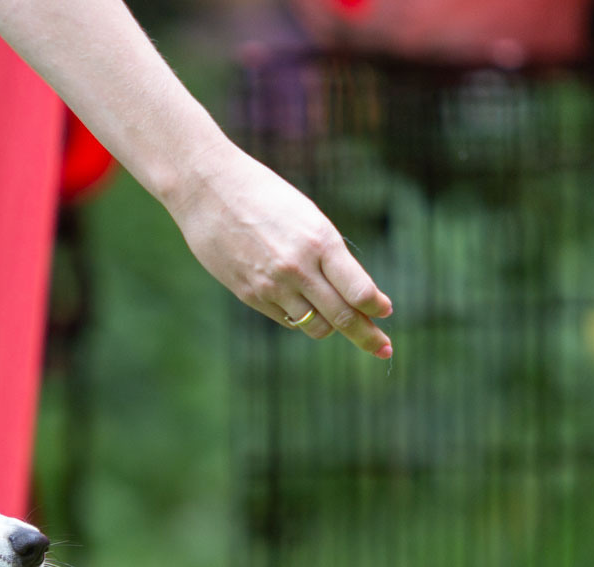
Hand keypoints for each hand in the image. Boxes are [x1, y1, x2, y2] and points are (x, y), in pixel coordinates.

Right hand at [165, 141, 392, 358]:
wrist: (208, 190)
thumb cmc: (264, 197)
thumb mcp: (307, 217)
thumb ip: (329, 255)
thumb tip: (354, 294)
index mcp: (319, 241)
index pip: (359, 289)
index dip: (376, 306)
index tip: (386, 312)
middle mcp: (298, 268)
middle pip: (342, 316)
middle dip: (367, 336)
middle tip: (384, 349)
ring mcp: (272, 285)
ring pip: (315, 326)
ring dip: (331, 327)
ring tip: (338, 322)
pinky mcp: (250, 295)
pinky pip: (287, 319)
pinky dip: (300, 317)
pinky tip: (301, 305)